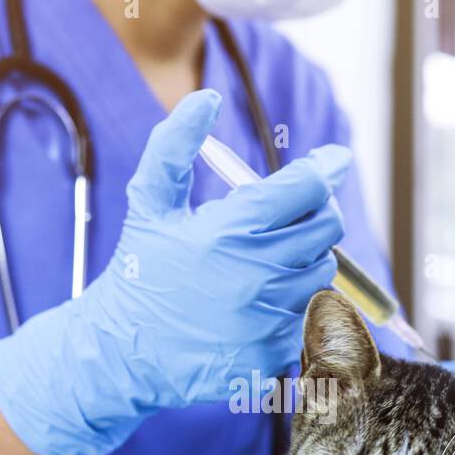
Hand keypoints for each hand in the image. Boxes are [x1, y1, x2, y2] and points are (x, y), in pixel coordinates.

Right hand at [0, 90, 350, 454]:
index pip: (310, 189)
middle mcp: (259, 276)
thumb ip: (175, 146)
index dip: (326, 169)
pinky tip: (255, 308)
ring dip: (302, 263)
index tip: (331, 161)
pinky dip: (292, 308)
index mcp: (233, 231)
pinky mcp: (274, 356)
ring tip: (261, 266)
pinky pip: (308, 320)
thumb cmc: (139, 274)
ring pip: (321, 276)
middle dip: (315, 214)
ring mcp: (270, 320)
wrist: (124, 355)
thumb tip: (205, 98)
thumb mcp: (149, 204)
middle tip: (291, 215)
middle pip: (327, 230)